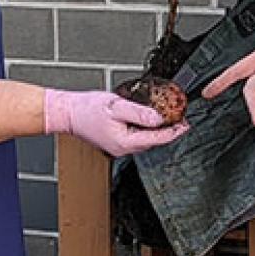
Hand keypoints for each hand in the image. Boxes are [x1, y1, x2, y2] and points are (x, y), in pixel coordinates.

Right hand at [42, 89, 188, 156]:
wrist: (68, 113)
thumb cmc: (87, 109)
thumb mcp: (116, 106)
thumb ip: (139, 113)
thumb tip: (159, 118)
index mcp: (125, 142)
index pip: (157, 138)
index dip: (174, 131)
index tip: (186, 123)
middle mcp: (123, 148)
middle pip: (153, 141)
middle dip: (169, 131)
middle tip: (182, 119)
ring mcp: (119, 147)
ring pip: (146, 140)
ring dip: (159, 130)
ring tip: (170, 119)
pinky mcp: (116, 142)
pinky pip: (137, 137)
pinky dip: (147, 130)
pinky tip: (151, 120)